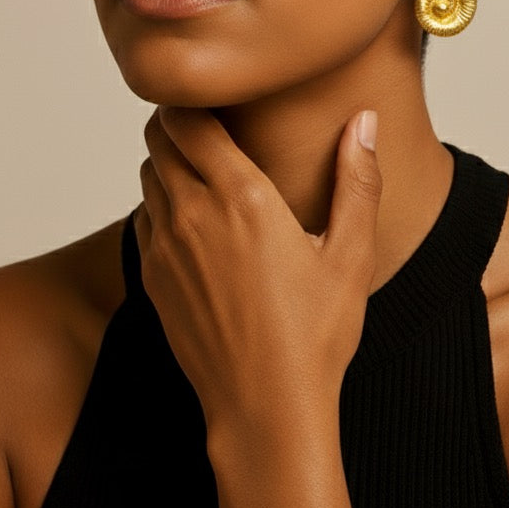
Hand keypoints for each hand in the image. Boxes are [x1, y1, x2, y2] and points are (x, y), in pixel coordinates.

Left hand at [134, 106, 381, 436]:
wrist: (265, 408)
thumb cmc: (315, 335)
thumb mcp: (350, 254)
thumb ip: (357, 180)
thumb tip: (365, 122)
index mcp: (242, 197)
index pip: (188, 119)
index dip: (194, 100)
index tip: (218, 99)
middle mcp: (194, 214)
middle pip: (158, 138)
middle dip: (179, 123)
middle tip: (213, 127)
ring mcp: (166, 247)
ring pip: (148, 175)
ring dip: (170, 162)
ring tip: (208, 171)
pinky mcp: (153, 277)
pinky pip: (144, 217)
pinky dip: (161, 204)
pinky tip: (196, 221)